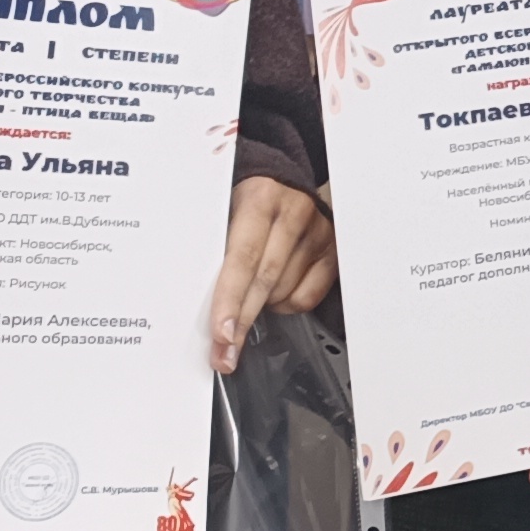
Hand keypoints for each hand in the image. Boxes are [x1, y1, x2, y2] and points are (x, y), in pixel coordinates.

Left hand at [209, 173, 335, 373]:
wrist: (283, 176)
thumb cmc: (246, 198)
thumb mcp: (223, 207)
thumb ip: (216, 244)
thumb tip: (198, 301)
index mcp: (260, 199)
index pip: (243, 257)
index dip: (230, 299)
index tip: (221, 333)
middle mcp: (293, 214)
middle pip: (264, 281)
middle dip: (241, 321)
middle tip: (225, 354)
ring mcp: (317, 233)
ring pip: (284, 292)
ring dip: (261, 306)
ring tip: (248, 297)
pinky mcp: (332, 250)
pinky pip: (307, 297)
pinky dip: (286, 303)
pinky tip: (275, 292)